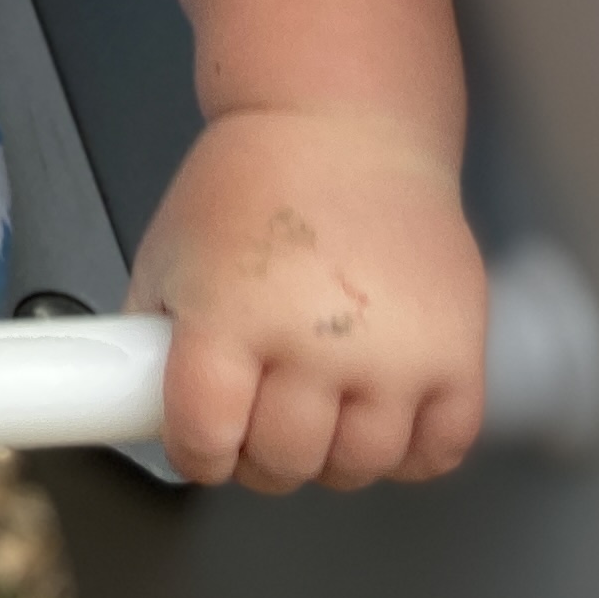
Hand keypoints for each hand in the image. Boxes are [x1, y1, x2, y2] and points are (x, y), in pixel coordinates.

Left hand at [125, 104, 485, 490]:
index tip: (199, 444)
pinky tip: (374, 415)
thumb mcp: (167, 254)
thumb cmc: (251, 185)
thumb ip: (154, 337)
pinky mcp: (458, 357)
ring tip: (312, 415)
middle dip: (258, 457)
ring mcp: (395, 355)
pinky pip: (437, 451)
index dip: (195, 452)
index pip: (205, 435)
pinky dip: (405, 453)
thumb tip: (140, 405)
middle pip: (285, 462)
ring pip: (359, 467)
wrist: (342, 130)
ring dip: (329, 459)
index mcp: (229, 315)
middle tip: (255, 425)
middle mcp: (315, 342)